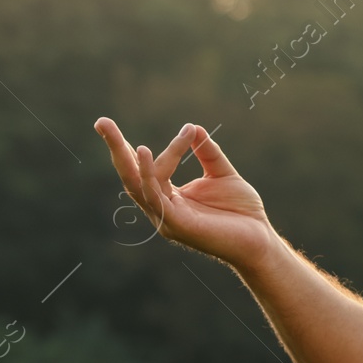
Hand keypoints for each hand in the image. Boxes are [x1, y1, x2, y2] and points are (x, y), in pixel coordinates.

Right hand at [94, 118, 276, 270]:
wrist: (261, 240)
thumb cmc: (243, 213)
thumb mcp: (223, 174)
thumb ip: (207, 153)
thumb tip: (193, 127)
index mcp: (170, 198)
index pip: (144, 170)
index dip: (137, 147)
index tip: (175, 127)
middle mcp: (163, 209)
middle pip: (131, 176)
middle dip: (115, 149)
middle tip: (101, 122)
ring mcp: (167, 219)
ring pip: (139, 186)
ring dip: (128, 159)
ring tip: (116, 134)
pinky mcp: (177, 225)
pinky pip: (156, 197)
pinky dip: (148, 174)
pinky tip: (143, 154)